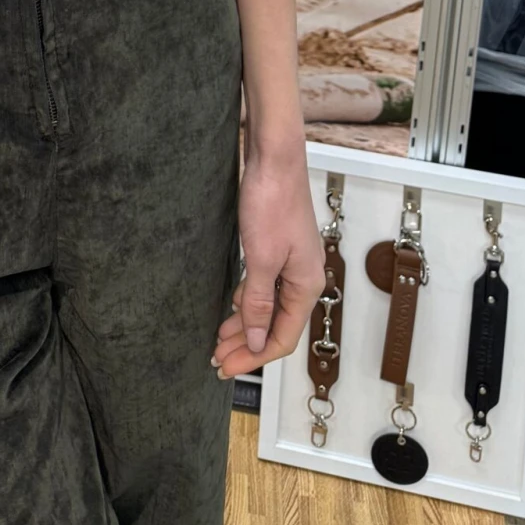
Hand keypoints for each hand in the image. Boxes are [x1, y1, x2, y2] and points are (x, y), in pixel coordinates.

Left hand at [211, 147, 322, 379]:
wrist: (274, 158)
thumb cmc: (273, 201)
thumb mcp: (261, 259)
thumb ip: (257, 302)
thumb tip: (256, 339)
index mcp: (306, 285)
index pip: (282, 337)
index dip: (254, 356)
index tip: (227, 366)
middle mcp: (303, 278)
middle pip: (275, 324)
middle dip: (246, 344)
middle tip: (217, 358)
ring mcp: (292, 263)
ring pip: (268, 306)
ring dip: (245, 324)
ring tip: (220, 338)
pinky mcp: (278, 248)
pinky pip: (265, 286)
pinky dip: (248, 300)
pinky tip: (233, 306)